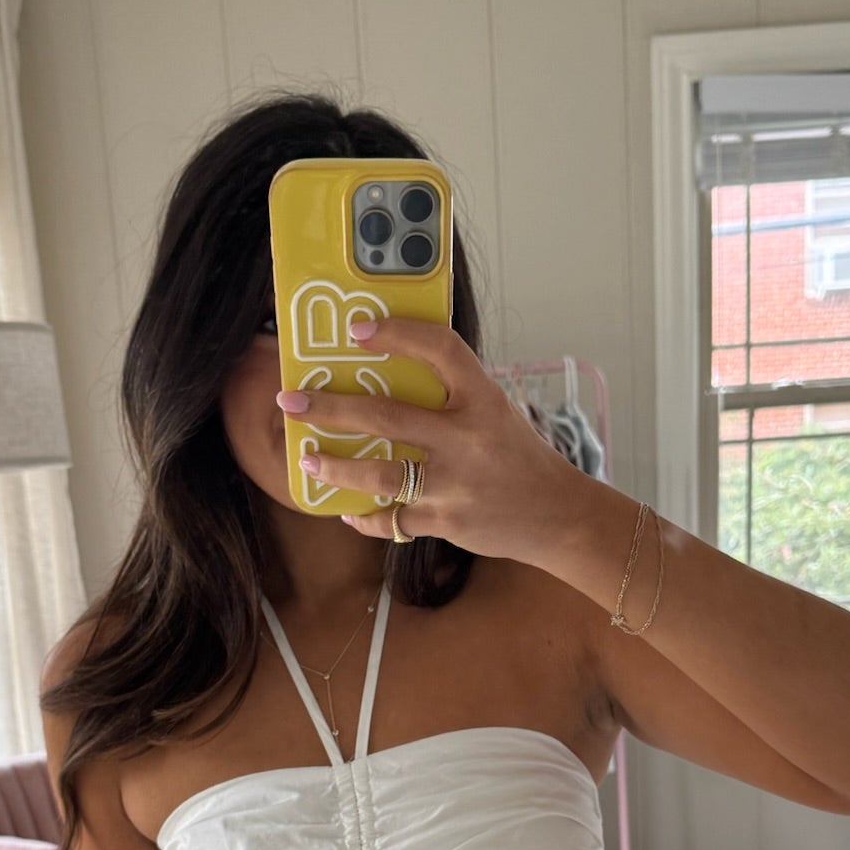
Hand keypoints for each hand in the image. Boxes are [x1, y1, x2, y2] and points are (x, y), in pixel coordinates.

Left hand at [275, 314, 580, 560]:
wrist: (557, 515)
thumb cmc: (520, 458)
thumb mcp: (496, 413)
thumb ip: (452, 400)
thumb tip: (387, 379)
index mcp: (483, 399)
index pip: (439, 349)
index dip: (396, 334)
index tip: (356, 328)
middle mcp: (467, 437)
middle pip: (386, 416)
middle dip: (331, 407)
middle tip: (291, 400)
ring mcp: (454, 482)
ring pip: (380, 474)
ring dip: (336, 466)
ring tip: (308, 458)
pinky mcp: (446, 521)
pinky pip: (393, 519)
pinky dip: (366, 517)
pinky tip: (347, 511)